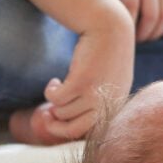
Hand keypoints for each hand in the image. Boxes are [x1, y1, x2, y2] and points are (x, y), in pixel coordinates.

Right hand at [39, 11, 135, 139]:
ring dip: (54, 102)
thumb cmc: (106, 56)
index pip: (91, 133)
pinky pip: (56, 98)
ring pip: (62, 112)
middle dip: (55, 126)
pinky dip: (50, 92)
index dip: (70, 130)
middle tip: (47, 114)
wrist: (109, 28)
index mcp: (115, 106)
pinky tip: (55, 81)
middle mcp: (107, 104)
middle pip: (74, 130)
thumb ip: (99, 102)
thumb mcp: (109, 82)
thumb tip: (70, 121)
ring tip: (58, 87)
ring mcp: (96, 94)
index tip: (58, 120)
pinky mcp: (82, 81)